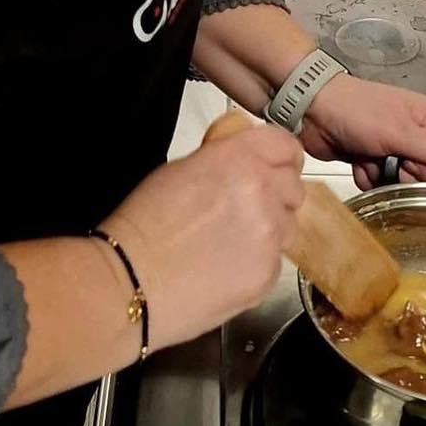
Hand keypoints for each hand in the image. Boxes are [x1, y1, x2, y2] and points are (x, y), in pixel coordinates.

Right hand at [100, 124, 303, 347]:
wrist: (131, 278)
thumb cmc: (145, 222)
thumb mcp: (182, 168)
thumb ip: (224, 159)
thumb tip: (243, 161)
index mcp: (240, 159)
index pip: (286, 146)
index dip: (282, 157)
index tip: (277, 166)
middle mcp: (263, 192)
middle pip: (294, 187)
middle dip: (276, 194)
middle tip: (247, 208)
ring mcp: (269, 235)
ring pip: (288, 226)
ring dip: (270, 230)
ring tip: (231, 243)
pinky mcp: (267, 274)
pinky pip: (275, 261)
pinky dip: (258, 263)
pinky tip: (225, 267)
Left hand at [301, 75, 425, 190]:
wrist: (311, 110)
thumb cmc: (355, 109)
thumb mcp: (400, 132)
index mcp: (425, 119)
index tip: (417, 164)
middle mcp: (411, 132)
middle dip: (408, 174)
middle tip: (392, 161)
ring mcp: (390, 147)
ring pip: (402, 181)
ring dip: (385, 178)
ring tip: (370, 159)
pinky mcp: (370, 159)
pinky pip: (380, 183)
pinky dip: (368, 178)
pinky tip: (358, 163)